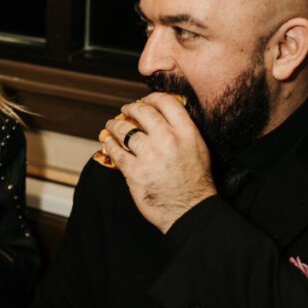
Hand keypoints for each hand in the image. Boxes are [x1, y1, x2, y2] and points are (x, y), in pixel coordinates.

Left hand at [102, 93, 216, 231]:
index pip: (166, 102)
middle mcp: (167, 139)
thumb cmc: (196, 183)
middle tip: (125, 110)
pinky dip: (110, 144)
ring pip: (125, 130)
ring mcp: (149, 154)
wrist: (189, 209)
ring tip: (112, 125)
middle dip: (130, 108)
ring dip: (115, 125)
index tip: (145, 100)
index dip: (151, 98)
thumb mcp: (199, 149)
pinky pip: (117, 152)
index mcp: (186, 132)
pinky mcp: (134, 171)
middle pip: (142, 112)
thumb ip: (184, 131)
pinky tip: (108, 141)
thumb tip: (167, 118)